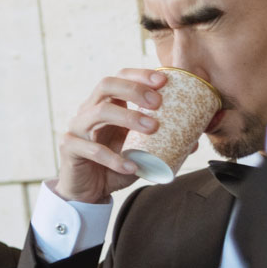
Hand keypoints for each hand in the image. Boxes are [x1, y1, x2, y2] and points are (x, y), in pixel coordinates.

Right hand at [53, 69, 166, 202]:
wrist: (89, 192)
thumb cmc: (115, 167)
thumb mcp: (141, 152)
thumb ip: (163, 143)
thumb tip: (195, 140)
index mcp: (106, 104)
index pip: (120, 77)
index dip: (140, 75)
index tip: (164, 80)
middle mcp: (89, 110)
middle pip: (106, 85)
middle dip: (134, 89)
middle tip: (158, 102)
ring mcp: (77, 127)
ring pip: (98, 112)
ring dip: (128, 117)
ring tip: (152, 128)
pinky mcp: (70, 148)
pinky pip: (91, 149)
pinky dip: (114, 159)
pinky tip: (132, 167)